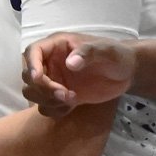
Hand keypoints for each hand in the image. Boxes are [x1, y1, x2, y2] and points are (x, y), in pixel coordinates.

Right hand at [22, 32, 136, 115]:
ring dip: (47, 100)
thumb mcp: (106, 51)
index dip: (31, 65)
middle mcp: (51, 62)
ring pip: (33, 93)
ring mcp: (55, 80)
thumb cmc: (116, 55)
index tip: (38, 78)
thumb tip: (71, 63)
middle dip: (43, 88)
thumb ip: (88, 53)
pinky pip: (45, 106)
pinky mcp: (61, 96)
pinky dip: (54, 110)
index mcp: (57, 46)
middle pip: (28, 76)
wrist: (126, 73)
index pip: (33, 52)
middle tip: (66, 94)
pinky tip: (71, 107)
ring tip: (71, 100)